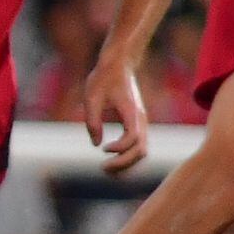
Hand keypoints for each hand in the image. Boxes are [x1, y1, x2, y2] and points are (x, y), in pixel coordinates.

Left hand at [82, 53, 147, 174]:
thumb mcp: (91, 97)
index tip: (104, 149)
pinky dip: (127, 156)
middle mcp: (141, 119)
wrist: (119, 64)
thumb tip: (96, 144)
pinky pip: (138, 145)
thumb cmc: (103, 78)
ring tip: (106, 168)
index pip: (133, 138)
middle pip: (141, 150)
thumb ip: (92, 121)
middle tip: (103, 169)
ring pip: (142, 151)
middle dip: (124, 164)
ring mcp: (141, 122)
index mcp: (132, 111)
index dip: (119, 148)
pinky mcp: (137, 123)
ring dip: (126, 163)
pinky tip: (111, 157)